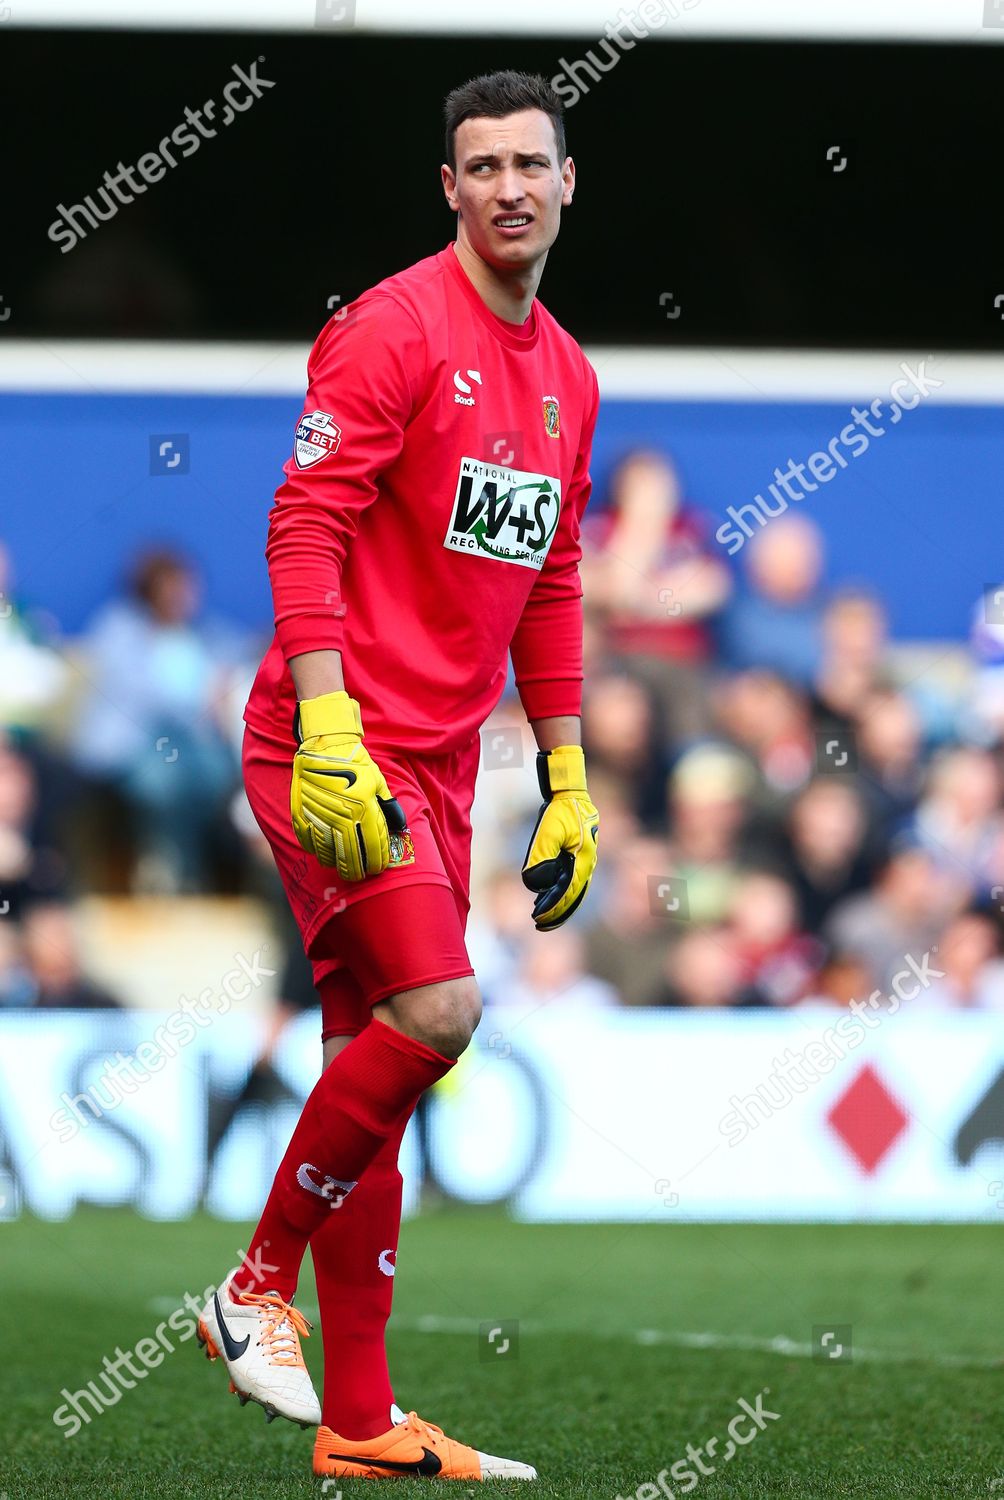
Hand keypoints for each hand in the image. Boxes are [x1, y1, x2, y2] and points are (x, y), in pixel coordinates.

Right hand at [290, 690, 405, 879]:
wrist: (325, 745)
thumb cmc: (356, 763)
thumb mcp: (378, 783)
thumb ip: (386, 809)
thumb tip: (394, 830)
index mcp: (364, 810)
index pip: (373, 849)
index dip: (377, 863)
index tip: (378, 868)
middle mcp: (341, 817)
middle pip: (350, 859)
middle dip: (357, 872)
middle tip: (359, 875)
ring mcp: (319, 817)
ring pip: (327, 856)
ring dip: (336, 864)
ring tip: (343, 866)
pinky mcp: (300, 814)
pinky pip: (308, 842)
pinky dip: (316, 851)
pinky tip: (324, 852)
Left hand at [521, 745, 598, 929]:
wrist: (571, 793)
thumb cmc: (561, 810)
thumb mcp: (548, 831)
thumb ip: (542, 855)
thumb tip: (536, 883)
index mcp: (583, 860)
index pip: (567, 891)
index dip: (553, 907)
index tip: (539, 918)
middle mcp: (587, 863)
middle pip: (573, 896)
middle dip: (557, 912)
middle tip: (540, 925)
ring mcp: (584, 860)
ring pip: (573, 890)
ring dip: (559, 904)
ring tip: (542, 916)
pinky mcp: (578, 855)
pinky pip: (571, 879)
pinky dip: (561, 892)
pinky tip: (545, 895)